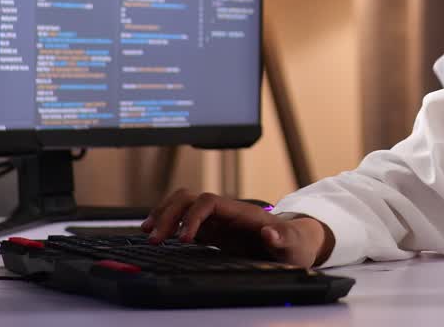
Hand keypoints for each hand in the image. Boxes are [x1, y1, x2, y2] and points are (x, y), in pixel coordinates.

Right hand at [142, 189, 332, 267]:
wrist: (295, 244)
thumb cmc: (295, 244)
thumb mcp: (294, 245)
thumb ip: (283, 239)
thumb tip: (270, 232)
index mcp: (243, 212)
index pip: (209, 202)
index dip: (193, 217)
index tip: (184, 239)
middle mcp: (227, 212)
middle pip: (190, 199)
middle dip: (169, 213)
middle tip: (154, 237)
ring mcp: (219, 221)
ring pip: (184, 206)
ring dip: (164, 215)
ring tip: (148, 234)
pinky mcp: (214, 232)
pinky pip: (185, 222)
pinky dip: (169, 226)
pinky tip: (158, 237)